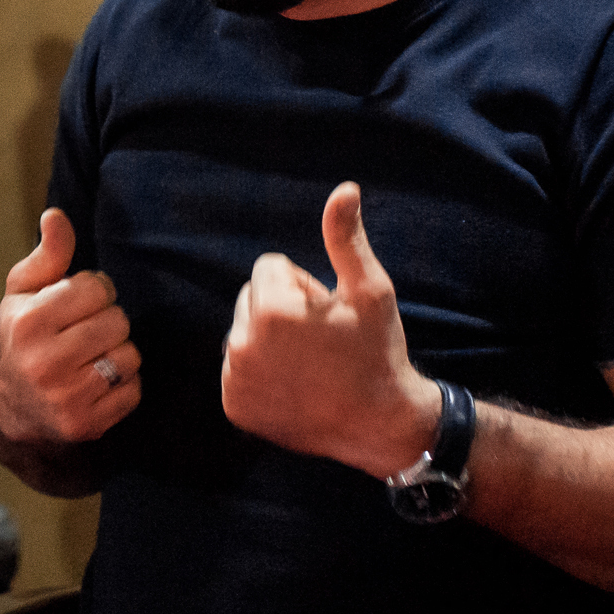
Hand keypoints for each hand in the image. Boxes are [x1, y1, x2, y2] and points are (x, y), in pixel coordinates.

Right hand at [0, 208, 140, 443]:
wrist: (14, 403)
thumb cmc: (24, 333)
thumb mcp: (25, 290)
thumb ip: (48, 253)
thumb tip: (56, 216)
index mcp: (28, 323)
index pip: (95, 288)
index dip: (93, 290)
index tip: (77, 301)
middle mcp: (45, 362)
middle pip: (117, 321)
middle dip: (107, 320)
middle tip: (85, 329)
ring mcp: (67, 398)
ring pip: (129, 356)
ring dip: (117, 351)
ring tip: (92, 354)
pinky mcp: (87, 424)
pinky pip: (134, 390)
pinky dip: (123, 383)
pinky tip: (97, 380)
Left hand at [221, 182, 440, 476]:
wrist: (379, 425)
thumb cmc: (378, 351)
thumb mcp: (370, 291)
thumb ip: (345, 238)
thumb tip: (345, 188)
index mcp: (271, 311)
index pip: (270, 268)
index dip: (304, 286)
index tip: (328, 313)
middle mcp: (242, 344)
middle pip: (251, 297)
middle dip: (281, 309)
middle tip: (320, 340)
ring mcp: (235, 379)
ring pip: (244, 331)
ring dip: (268, 339)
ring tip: (309, 364)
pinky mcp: (234, 405)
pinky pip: (238, 366)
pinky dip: (260, 371)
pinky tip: (294, 386)